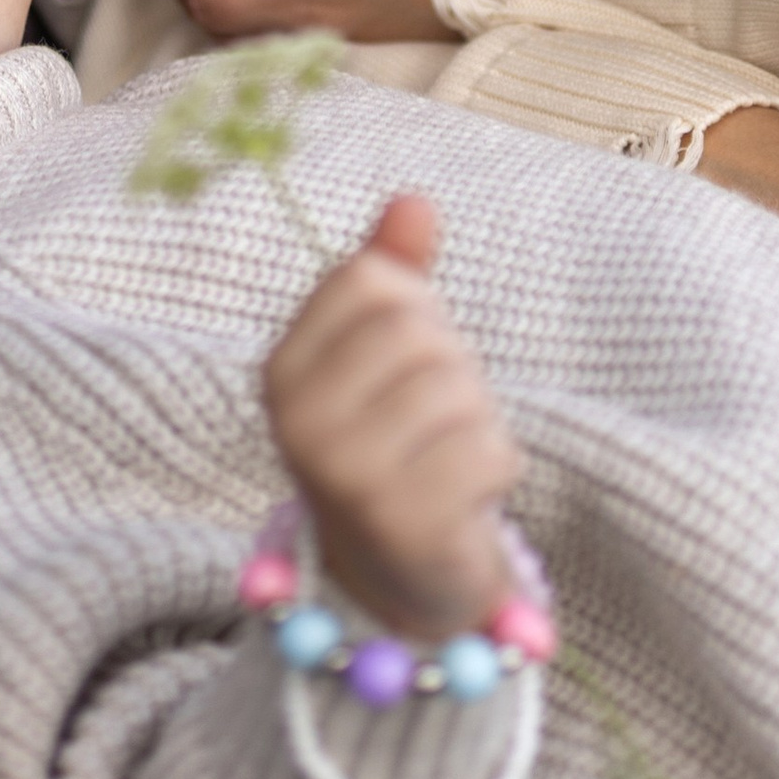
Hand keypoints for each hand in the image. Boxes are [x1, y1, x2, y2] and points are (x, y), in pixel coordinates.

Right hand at [264, 193, 518, 637]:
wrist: (400, 578)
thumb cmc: (396, 444)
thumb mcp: (382, 354)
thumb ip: (394, 274)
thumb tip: (413, 200)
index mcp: (282, 370)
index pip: (374, 279)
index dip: (415, 309)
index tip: (404, 364)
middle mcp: (300, 420)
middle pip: (420, 332)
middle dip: (453, 369)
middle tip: (432, 423)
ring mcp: (345, 474)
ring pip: (459, 389)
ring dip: (479, 422)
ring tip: (447, 461)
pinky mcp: (402, 523)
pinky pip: (487, 450)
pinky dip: (496, 468)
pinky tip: (466, 498)